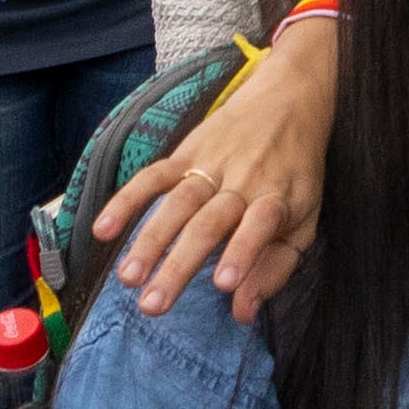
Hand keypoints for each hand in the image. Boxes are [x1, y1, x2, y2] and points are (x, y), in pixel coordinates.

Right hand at [92, 24, 335, 312]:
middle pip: (207, 224)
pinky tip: (103, 229)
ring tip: (127, 278)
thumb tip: (243, 311)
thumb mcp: (305, 218)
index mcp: (277, 198)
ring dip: (149, 241)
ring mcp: (211, 165)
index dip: (243, 251)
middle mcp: (242, 182)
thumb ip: (277, 267)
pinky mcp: (186, 153)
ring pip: (176, 204)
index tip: (223, 284)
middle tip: (153, 305)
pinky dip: (127, 199)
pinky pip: (153, 175)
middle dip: (179, 265)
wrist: (291, 96)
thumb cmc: (298, 171)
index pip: (259, 225)